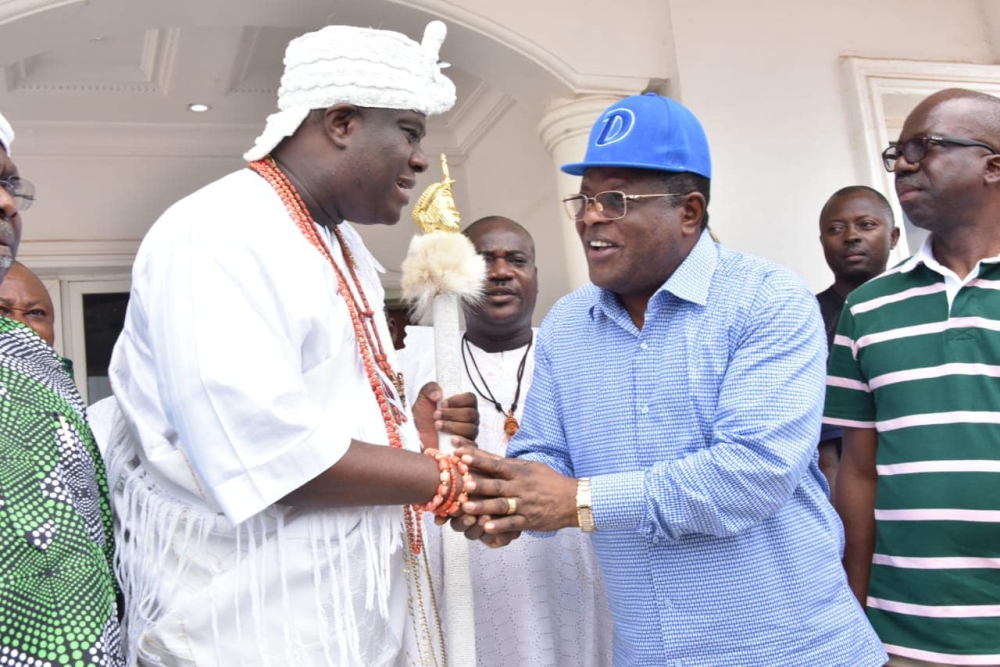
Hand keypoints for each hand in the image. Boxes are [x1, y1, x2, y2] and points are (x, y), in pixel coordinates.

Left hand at [413, 382, 478, 450]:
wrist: (417, 438)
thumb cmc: (423, 418)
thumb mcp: (423, 399)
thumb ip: (430, 389)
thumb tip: (438, 394)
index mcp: (463, 405)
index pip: (471, 398)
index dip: (458, 400)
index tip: (443, 403)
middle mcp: (469, 419)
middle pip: (472, 414)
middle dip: (452, 414)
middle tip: (436, 415)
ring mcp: (468, 434)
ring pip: (471, 429)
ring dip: (453, 426)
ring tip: (437, 426)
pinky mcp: (465, 448)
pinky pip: (471, 445)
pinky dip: (461, 442)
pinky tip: (450, 440)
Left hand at [460, 452, 578, 534]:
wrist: (573, 500)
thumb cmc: (548, 480)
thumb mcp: (530, 466)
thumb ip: (507, 463)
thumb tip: (484, 454)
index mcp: (520, 472)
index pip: (497, 465)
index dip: (480, 460)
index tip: (462, 455)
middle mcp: (520, 487)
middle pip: (497, 486)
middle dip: (480, 484)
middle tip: (463, 483)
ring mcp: (524, 505)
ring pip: (501, 506)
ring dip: (483, 506)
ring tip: (466, 507)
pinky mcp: (529, 521)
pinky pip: (512, 524)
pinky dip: (499, 526)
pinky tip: (486, 527)